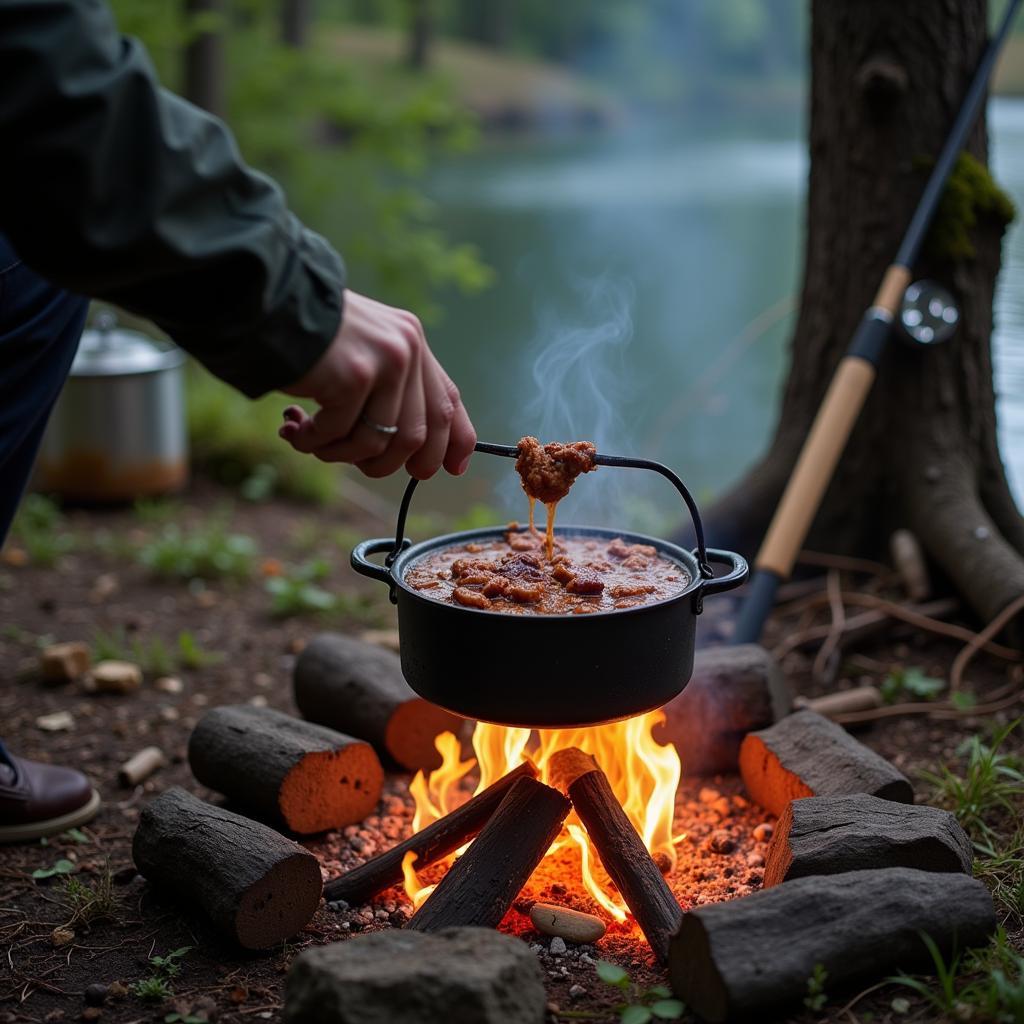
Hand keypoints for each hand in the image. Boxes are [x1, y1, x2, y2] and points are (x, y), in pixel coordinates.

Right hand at [278, 290, 475, 478]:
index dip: (455, 441)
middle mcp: (407, 349)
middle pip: (418, 435)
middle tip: (362, 469)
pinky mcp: (356, 377)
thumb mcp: (361, 353)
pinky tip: (294, 429)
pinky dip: (314, 443)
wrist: (263, 303)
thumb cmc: (306, 337)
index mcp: (412, 341)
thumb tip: (412, 449)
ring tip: (313, 444)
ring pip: (378, 444)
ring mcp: (385, 362)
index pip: (448, 399)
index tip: (452, 469)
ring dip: (341, 455)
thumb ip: (389, 389)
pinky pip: (340, 435)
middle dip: (389, 465)